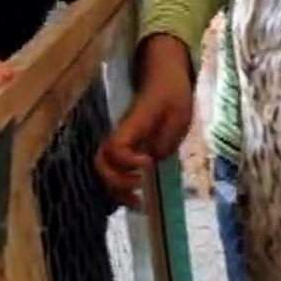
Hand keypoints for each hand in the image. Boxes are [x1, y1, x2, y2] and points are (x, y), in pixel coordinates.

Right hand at [95, 35, 193, 208]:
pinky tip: (137, 198)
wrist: (165, 76)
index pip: (116, 146)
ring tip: (138, 204)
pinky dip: (121, 186)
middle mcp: (122, 134)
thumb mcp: (179, 115)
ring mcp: (122, 141)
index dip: (127, 160)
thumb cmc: (173, 93)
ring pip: (105, 168)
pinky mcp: (128, 146)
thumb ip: (166, 139)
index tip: (149, 163)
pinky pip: (116, 168)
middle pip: (101, 161)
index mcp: (133, 124)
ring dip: (117, 189)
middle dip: (116, 182)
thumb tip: (154, 159)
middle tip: (139, 190)